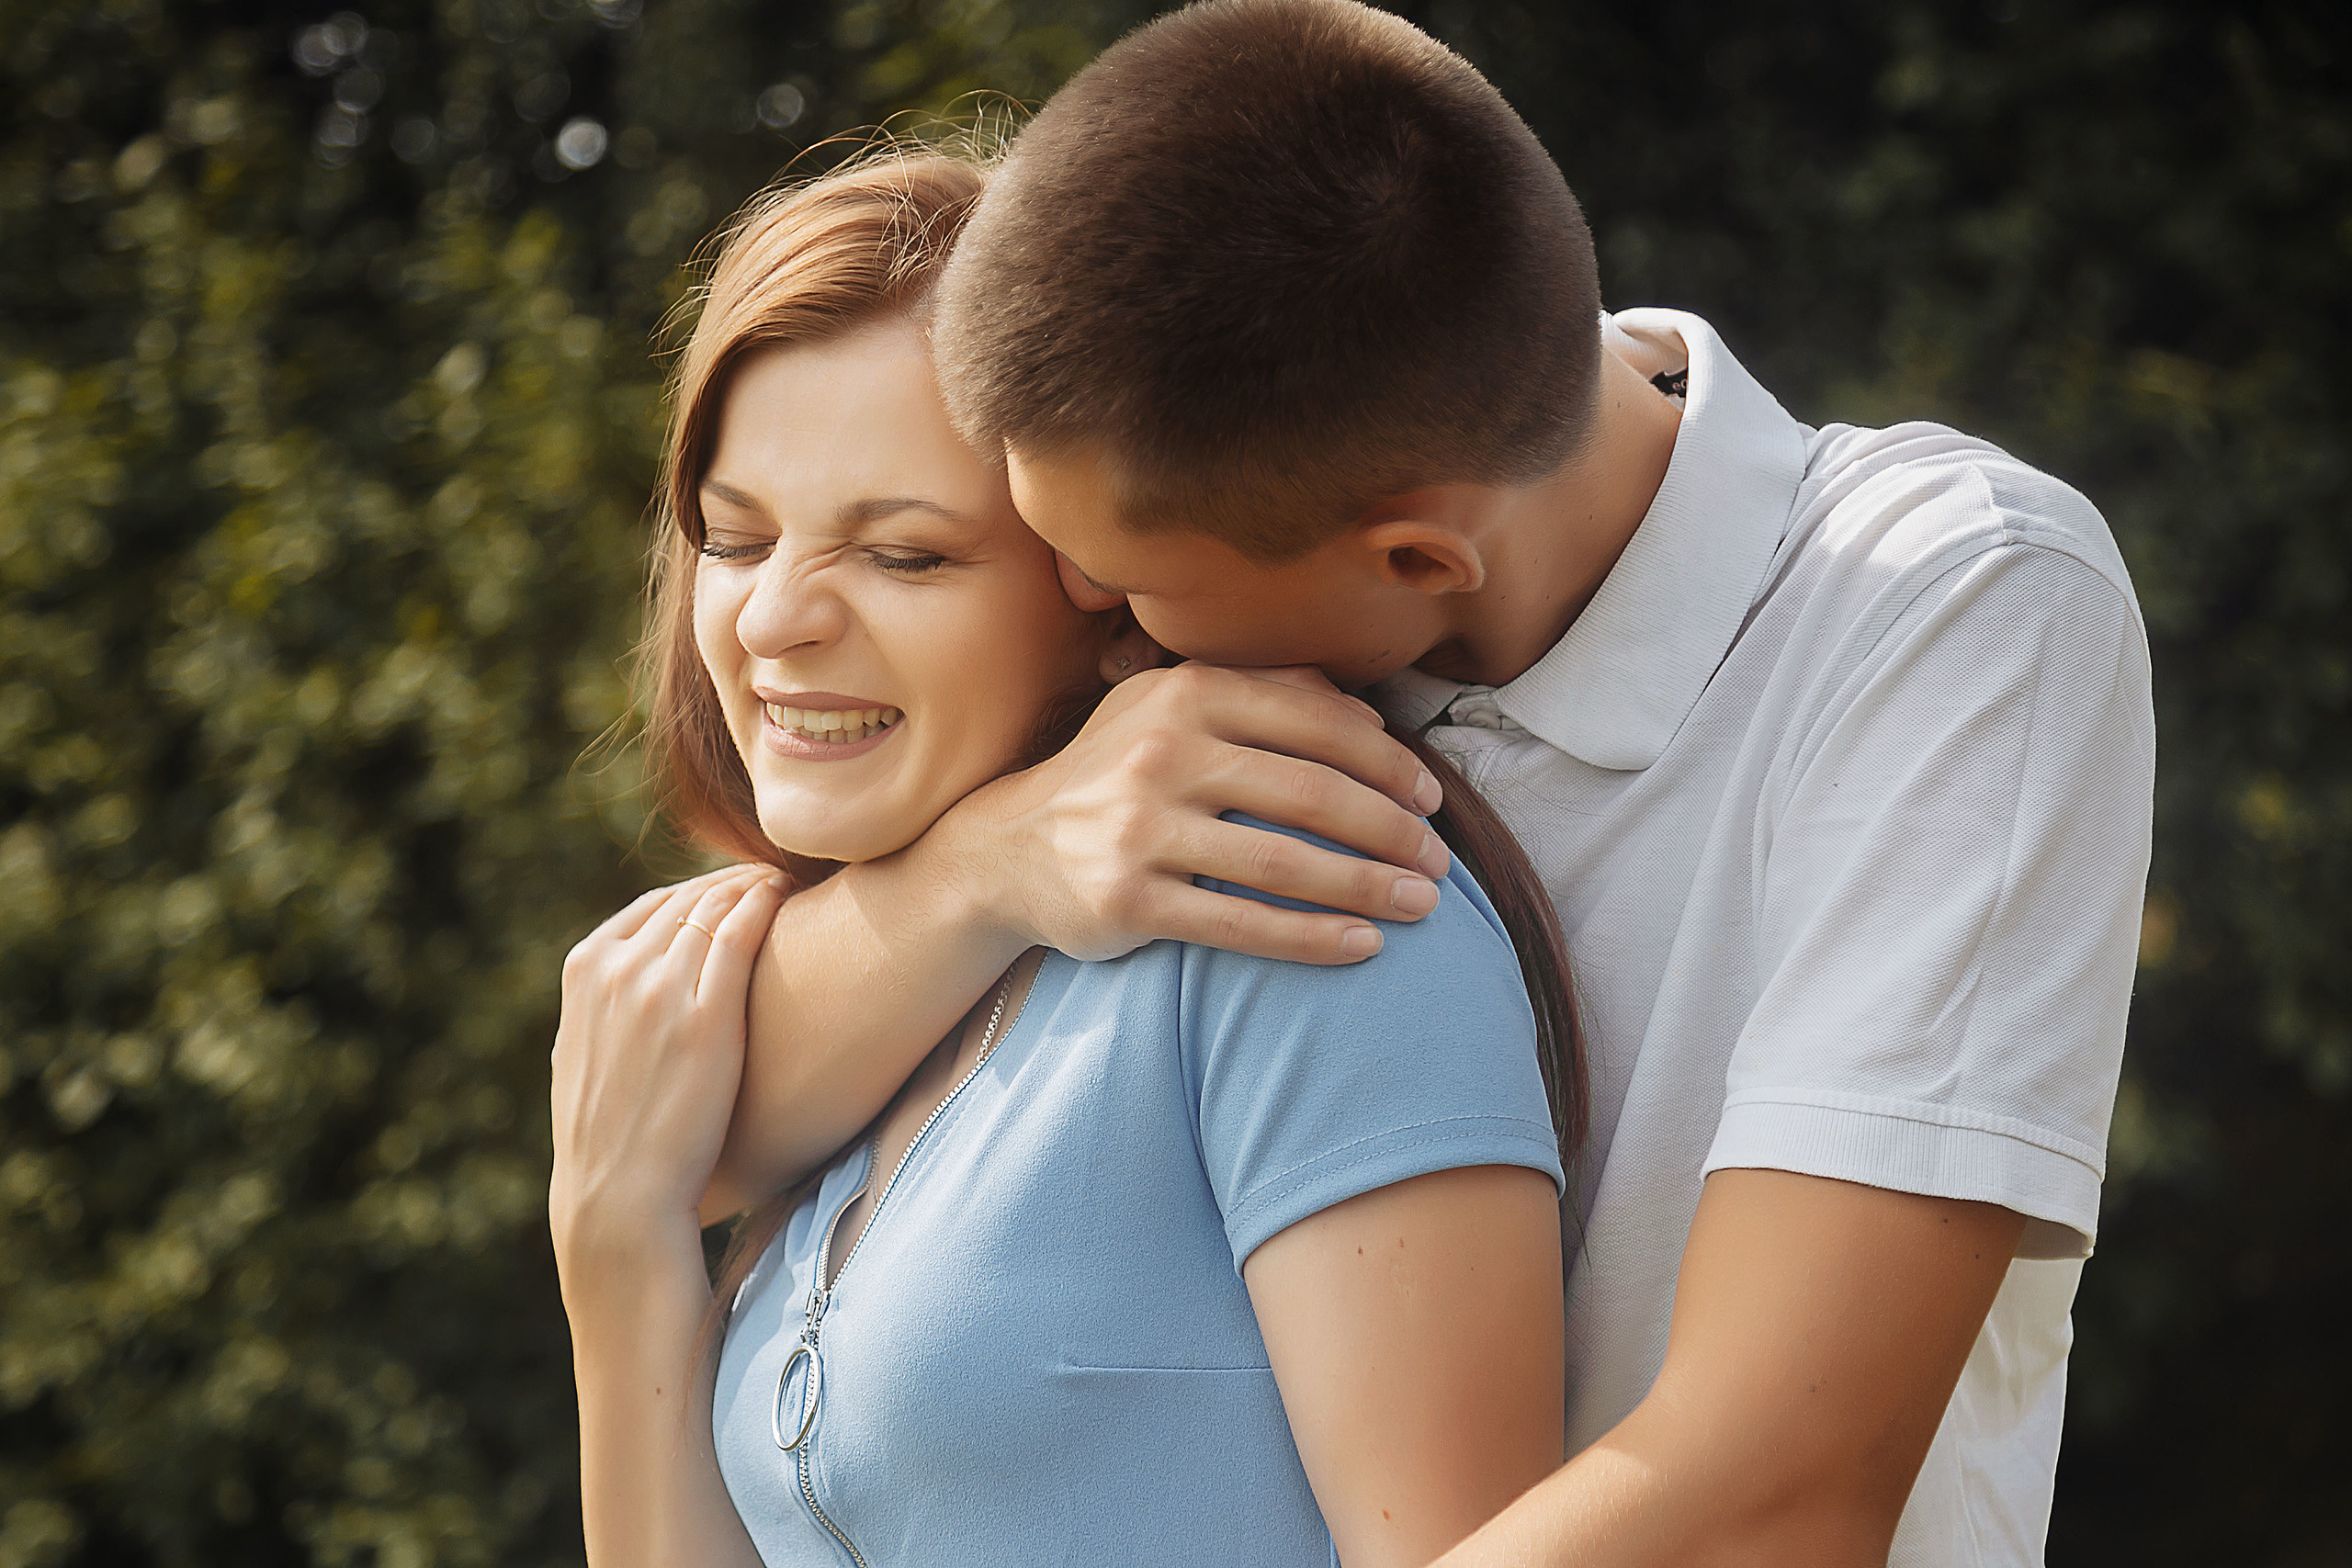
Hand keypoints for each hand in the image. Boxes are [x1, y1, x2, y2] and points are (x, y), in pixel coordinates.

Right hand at [549, 865, 788, 1274]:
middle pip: (687, 898)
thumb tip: (626, 982)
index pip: (651, 907)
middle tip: (773, 876)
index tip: (734, 890)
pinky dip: (766, 902)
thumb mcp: (584, 1052)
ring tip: (788, 879)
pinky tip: (789, 894)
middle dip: (731, 881)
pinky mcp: (706, 1015)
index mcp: (583, 970)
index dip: (699, 894)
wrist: (619, 1196)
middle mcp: (617, 967)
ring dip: (754, 883)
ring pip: (717, 905)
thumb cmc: (611, 1135)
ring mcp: (660, 987)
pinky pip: (742, 931)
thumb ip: (605, 1005)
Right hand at [947, 661, 1452, 964]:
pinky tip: (1363, 947)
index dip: (1388, 763)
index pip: (1316, 724)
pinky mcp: (1127, 901)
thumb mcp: (1172, 710)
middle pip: (1311, 794)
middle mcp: (1161, 753)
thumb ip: (1265, 697)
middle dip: (1392, 831)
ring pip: (1284, 862)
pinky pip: (1240, 925)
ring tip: (1421, 906)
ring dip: (1367, 888)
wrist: (1005, 849)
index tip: (1433, 800)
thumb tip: (1366, 710)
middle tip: (1441, 863)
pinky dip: (1312, 939)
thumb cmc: (1116, 775)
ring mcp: (1139, 829)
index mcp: (1186, 694)